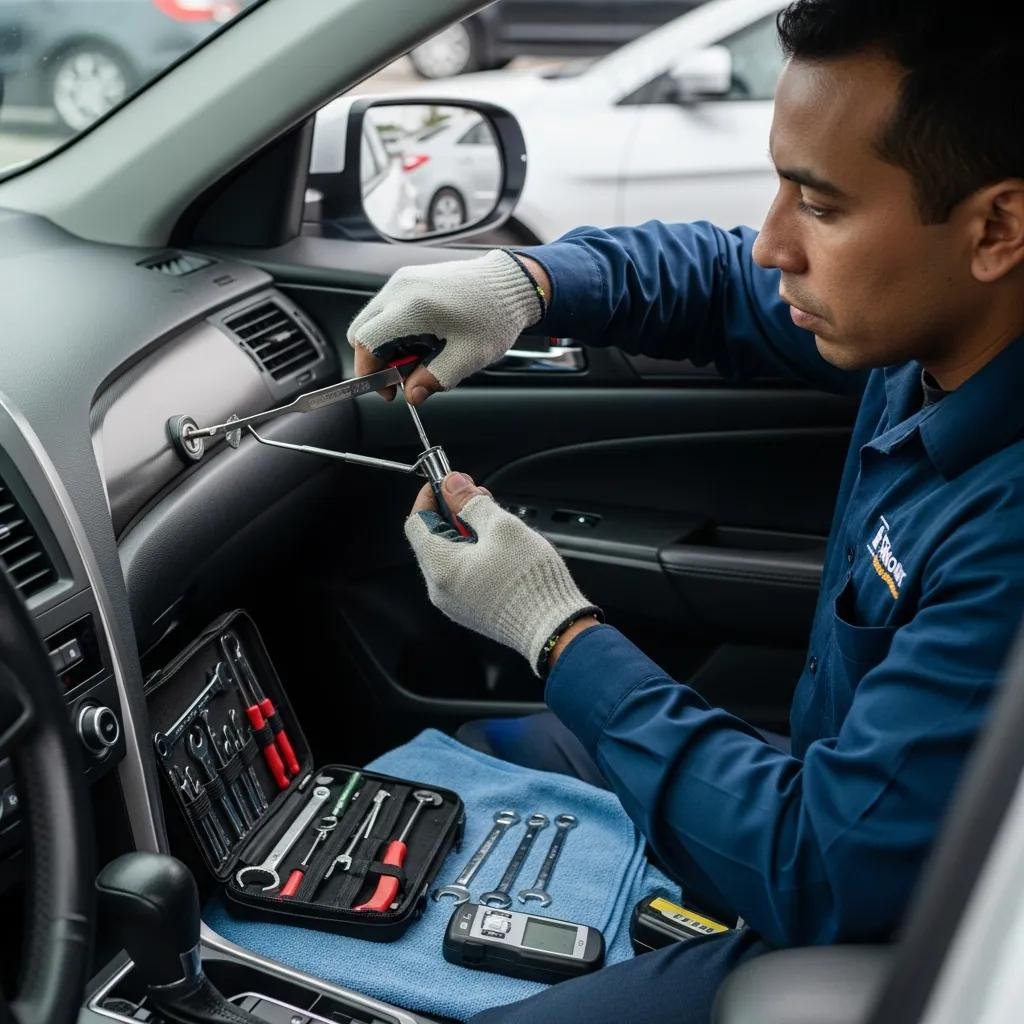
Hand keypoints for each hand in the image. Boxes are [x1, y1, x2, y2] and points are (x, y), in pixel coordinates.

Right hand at [347, 250, 547, 404]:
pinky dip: (396, 330)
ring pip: (373, 320)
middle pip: (361, 330)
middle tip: (404, 377)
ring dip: (387, 345)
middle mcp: (400, 288)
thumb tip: (411, 395)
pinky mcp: (409, 278)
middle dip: (375, 360)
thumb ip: (434, 380)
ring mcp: (403, 280)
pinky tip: (425, 339)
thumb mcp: (466, 358)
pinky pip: (387, 309)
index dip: (370, 371)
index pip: (365, 342)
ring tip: (422, 356)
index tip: (389, 390)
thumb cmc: (493, 317)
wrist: (510, 283)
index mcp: (411, 308)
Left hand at [405, 472, 599, 673]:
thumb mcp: (501, 526)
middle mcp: (440, 589)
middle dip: (453, 513)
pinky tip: (500, 549)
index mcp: (440, 566)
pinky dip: (474, 555)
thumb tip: (452, 484)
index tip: (449, 484)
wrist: (552, 628)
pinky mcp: (471, 610)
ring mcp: (455, 603)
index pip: (416, 522)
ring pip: (450, 556)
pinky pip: (463, 574)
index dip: (431, 497)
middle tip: (479, 498)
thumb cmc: (529, 582)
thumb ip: (471, 501)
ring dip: (467, 533)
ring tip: (497, 524)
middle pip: (432, 539)